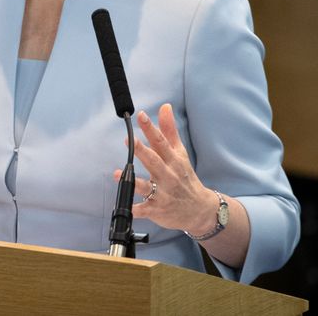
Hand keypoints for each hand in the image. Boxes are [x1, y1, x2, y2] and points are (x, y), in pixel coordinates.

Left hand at [114, 103, 215, 234]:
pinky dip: (136, 209)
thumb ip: (169, 131)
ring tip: (118, 174)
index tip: (141, 116)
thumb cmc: (185, 177)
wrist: (200, 210)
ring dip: (133, 181)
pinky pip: (144, 210)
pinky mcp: (157, 210)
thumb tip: (165, 106)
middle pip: (154, 161)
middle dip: (142, 150)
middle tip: (129, 139)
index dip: (151, 128)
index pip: (161, 142)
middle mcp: (168, 176)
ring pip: (147, 186)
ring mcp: (163, 194)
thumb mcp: (180, 153)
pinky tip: (126, 207)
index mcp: (173, 161)